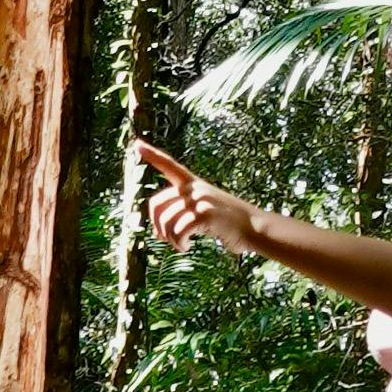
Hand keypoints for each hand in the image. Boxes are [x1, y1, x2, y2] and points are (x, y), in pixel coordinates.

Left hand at [137, 141, 259, 254]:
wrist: (254, 228)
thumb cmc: (228, 223)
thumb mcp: (205, 210)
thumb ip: (183, 213)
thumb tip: (157, 231)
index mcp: (194, 184)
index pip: (170, 165)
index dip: (152, 155)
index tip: (137, 144)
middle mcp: (194, 188)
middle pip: (157, 203)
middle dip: (157, 224)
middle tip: (166, 238)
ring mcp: (200, 199)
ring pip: (166, 221)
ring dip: (170, 239)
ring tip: (182, 245)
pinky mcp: (205, 213)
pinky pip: (178, 231)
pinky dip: (179, 244)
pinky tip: (186, 247)